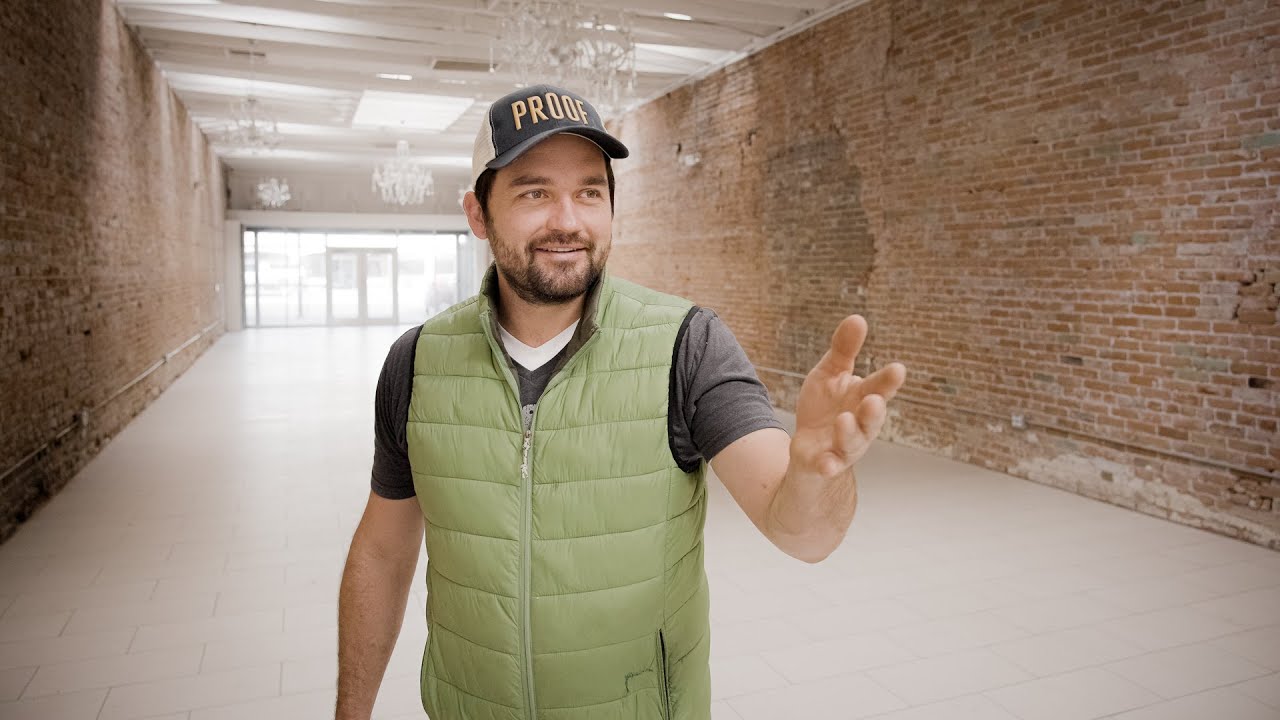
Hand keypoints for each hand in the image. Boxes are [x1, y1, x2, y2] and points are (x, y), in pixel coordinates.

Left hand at [791, 315, 905, 478]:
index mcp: (863, 398)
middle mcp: (860, 424)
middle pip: (872, 418)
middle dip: (874, 411)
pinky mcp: (826, 463)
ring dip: (850, 433)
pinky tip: (825, 464)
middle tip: (874, 400)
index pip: (879, 387)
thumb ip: (844, 349)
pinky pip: (830, 466)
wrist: (809, 446)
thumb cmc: (825, 407)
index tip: (898, 369)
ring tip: (844, 420)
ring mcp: (845, 446)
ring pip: (852, 442)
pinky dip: (829, 465)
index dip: (888, 380)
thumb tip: (858, 318)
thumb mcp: (829, 373)